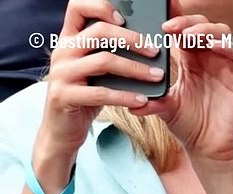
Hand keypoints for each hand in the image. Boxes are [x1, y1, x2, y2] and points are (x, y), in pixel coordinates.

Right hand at [36, 0, 160, 174]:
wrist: (62, 129)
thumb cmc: (86, 95)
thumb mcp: (95, 70)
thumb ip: (109, 52)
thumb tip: (146, 41)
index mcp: (69, 39)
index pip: (77, 7)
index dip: (101, 6)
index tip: (126, 18)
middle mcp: (62, 51)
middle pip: (99, 32)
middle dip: (132, 39)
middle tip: (156, 50)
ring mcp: (61, 73)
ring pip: (104, 61)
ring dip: (136, 68)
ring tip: (157, 76)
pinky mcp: (65, 96)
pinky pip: (102, 93)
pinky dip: (126, 96)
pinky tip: (143, 100)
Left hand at [134, 15, 232, 165]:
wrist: (209, 149)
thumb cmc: (190, 127)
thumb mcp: (165, 108)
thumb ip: (151, 99)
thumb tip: (129, 101)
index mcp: (190, 61)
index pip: (183, 30)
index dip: (173, 18)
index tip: (156, 13)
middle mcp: (209, 59)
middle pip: (201, 25)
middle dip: (185, 21)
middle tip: (167, 26)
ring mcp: (226, 65)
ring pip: (220, 32)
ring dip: (202, 28)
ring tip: (185, 35)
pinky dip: (225, 43)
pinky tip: (209, 44)